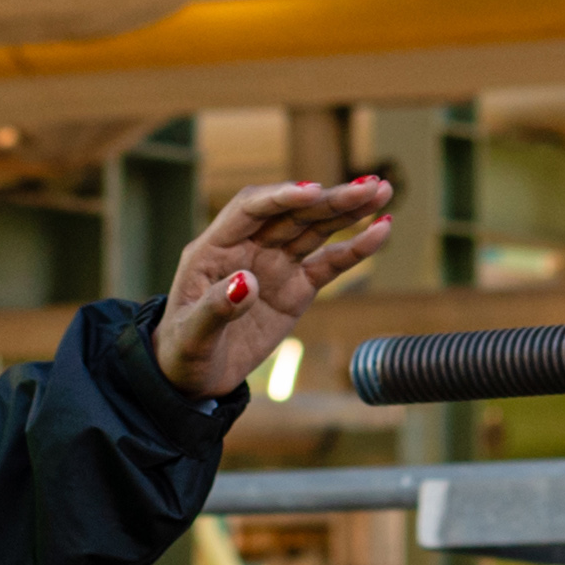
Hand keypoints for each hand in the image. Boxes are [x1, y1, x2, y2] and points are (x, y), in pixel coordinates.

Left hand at [151, 175, 406, 397]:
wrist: (194, 378)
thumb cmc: (182, 352)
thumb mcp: (192, 336)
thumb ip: (217, 308)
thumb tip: (247, 283)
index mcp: (213, 248)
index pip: (250, 209)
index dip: (281, 197)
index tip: (313, 191)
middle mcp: (247, 247)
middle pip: (292, 213)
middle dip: (329, 198)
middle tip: (368, 185)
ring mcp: (274, 265)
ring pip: (315, 229)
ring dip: (348, 210)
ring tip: (382, 191)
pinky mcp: (296, 288)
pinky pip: (329, 263)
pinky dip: (355, 248)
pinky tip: (381, 230)